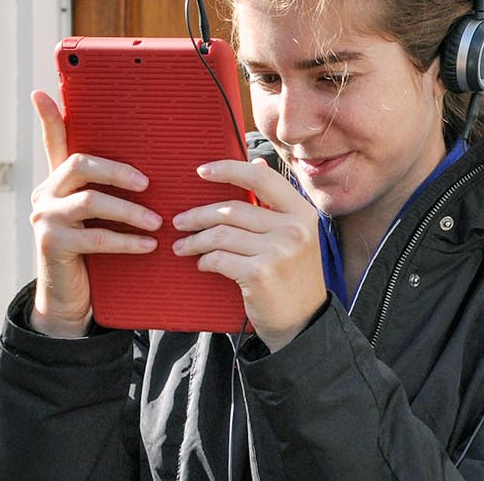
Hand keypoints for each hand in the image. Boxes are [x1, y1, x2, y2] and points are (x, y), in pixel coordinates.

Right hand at [26, 90, 161, 337]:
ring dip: (129, 210)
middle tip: (148, 183)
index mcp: (59, 182)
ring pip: (90, 201)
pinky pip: (95, 236)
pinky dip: (125, 240)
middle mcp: (45, 194)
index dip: (49, 119)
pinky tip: (148, 244)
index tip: (42, 93)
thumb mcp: (102, 218)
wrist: (72, 299)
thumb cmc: (95, 252)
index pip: (54, 143)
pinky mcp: (51, 245)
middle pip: (79, 165)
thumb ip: (115, 193)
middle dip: (117, 170)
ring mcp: (45, 219)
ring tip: (157, 222)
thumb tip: (154, 170)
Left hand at [170, 159, 325, 351]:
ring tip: (182, 246)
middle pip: (232, 209)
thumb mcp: (296, 235)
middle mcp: (293, 228)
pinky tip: (202, 264)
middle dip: (198, 215)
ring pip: (220, 234)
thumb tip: (257, 161)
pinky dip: (204, 260)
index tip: (201, 172)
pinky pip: (218, 258)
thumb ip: (276, 202)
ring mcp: (278, 251)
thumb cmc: (293, 277)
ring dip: (194, 240)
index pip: (262, 178)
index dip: (228, 170)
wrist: (304, 322)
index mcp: (302, 213)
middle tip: (179, 222)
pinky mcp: (260, 274)